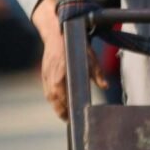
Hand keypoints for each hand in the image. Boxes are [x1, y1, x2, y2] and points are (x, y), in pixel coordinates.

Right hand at [32, 0, 106, 120]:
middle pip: (55, 100)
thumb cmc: (75, 43)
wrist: (57, 30)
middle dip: (61, 112)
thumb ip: (96, 72)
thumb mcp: (89, 56)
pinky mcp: (44, 72)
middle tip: (69, 120)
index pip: (63, 98)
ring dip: (56, 106)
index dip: (68, 109)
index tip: (73, 118)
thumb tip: (105, 86)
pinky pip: (47, 90)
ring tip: (64, 115)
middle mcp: (51, 77)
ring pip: (49, 96)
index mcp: (61, 75)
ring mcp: (45, 75)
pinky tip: (58, 102)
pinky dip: (52, 98)